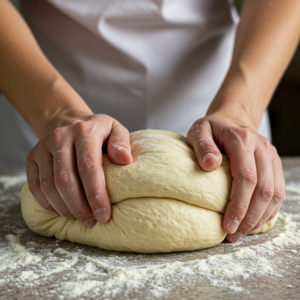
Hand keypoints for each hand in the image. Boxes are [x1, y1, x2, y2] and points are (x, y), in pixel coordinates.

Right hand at [26, 114, 131, 227]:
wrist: (67, 120)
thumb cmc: (97, 131)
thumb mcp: (115, 129)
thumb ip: (122, 142)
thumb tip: (125, 160)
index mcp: (85, 131)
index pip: (88, 167)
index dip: (95, 195)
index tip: (104, 215)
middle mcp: (61, 137)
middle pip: (66, 180)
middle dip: (79, 207)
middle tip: (92, 221)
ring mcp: (43, 147)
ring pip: (49, 186)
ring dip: (65, 208)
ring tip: (80, 218)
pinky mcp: (32, 156)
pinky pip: (35, 186)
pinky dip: (48, 203)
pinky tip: (63, 210)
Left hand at [187, 114, 284, 242]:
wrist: (231, 120)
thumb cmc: (211, 128)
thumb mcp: (199, 130)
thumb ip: (202, 146)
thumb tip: (210, 166)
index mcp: (242, 139)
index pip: (246, 177)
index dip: (239, 204)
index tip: (227, 226)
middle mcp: (262, 148)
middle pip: (263, 189)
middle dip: (249, 217)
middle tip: (233, 236)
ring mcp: (271, 156)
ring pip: (274, 193)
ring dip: (260, 217)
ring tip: (241, 233)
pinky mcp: (274, 164)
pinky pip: (278, 191)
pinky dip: (268, 210)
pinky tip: (255, 222)